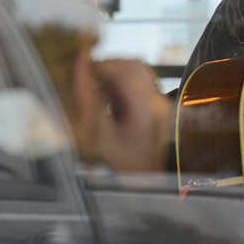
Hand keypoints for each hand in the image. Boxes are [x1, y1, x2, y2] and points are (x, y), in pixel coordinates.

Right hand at [90, 58, 173, 172]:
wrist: (144, 181)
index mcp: (146, 111)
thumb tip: (81, 63)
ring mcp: (163, 101)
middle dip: (107, 66)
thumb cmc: (120, 164)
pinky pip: (142, 78)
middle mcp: (159, 102)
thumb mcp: (97, 134)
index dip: (100, 65)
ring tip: (96, 85)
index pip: (123, 72)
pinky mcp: (160, 102)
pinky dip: (123, 80)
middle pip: (133, 66)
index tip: (81, 65)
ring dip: (116, 71)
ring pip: (139, 69)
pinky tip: (109, 94)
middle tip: (86, 76)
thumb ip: (86, 97)